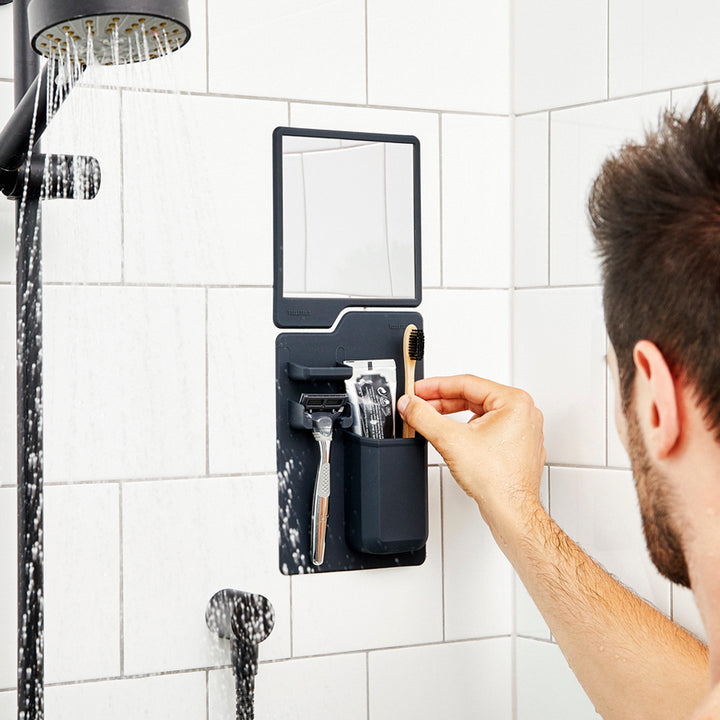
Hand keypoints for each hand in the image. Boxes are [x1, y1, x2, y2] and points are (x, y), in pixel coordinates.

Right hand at [398, 375, 546, 535]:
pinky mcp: (517, 446)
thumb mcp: (450, 440)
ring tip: (432, 418)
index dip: (436, 386)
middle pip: (473, 397)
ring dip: (453, 415)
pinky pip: (488, 428)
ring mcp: (522, 431)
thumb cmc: (497, 480)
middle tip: (420, 403)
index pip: (467, 384)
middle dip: (442, 401)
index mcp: (514, 402)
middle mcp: (523, 413)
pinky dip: (467, 429)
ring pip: (480, 413)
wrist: (511, 511)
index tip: (418, 390)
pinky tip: (452, 436)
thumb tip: (410, 404)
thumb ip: (424, 417)